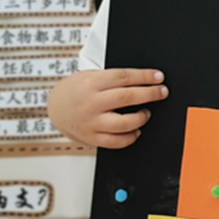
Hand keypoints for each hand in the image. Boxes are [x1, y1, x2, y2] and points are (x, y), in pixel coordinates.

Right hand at [47, 68, 166, 148]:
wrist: (56, 106)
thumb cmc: (78, 89)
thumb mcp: (92, 76)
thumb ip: (114, 79)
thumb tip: (145, 80)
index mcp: (91, 83)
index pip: (123, 77)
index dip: (144, 76)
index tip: (158, 77)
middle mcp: (91, 103)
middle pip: (127, 97)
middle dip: (150, 94)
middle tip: (162, 92)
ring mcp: (91, 122)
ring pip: (124, 123)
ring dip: (141, 117)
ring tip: (146, 113)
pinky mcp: (92, 138)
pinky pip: (116, 142)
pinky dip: (131, 137)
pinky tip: (136, 130)